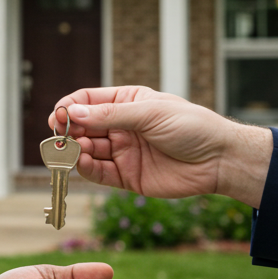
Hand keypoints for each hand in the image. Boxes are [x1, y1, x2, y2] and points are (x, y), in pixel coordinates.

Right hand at [51, 86, 271, 206]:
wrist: (219, 159)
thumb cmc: (191, 126)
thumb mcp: (150, 113)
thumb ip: (110, 115)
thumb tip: (73, 112)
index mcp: (127, 103)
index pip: (87, 101)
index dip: (69, 107)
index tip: (58, 116)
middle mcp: (121, 127)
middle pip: (83, 127)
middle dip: (68, 131)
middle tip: (58, 137)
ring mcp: (123, 152)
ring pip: (87, 151)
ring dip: (74, 150)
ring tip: (68, 150)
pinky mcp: (127, 177)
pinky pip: (98, 173)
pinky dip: (85, 169)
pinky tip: (81, 163)